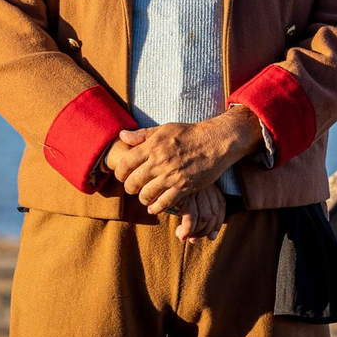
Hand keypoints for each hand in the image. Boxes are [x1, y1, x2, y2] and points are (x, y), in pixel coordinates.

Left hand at [112, 107, 259, 214]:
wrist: (216, 141)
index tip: (122, 176)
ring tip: (144, 196)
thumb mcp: (165, 129)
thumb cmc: (190, 133)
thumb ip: (142, 134)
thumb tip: (122, 135)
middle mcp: (160, 162)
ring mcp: (172, 176)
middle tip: (132, 188)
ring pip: (146, 195)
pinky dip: (155, 208)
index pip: (125, 164)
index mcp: (153, 146)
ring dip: (142, 198)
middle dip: (129, 187)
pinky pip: (163, 203)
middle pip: (133, 182)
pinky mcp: (184, 187)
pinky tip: (154, 207)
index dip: (119, 172)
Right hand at [173, 184, 224, 241]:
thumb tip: (208, 232)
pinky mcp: (183, 196)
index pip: (220, 204)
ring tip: (184, 237)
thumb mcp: (185, 188)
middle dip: (205, 231)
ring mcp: (195, 191)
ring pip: (204, 218)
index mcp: (207, 182)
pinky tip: (180, 234)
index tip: (211, 236)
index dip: (217, 223)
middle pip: (213, 213)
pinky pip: (190, 219)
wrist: (154, 172)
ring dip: (195, 233)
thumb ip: (195, 202)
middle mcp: (204, 186)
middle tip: (193, 239)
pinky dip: (187, 231)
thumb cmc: (168, 183)